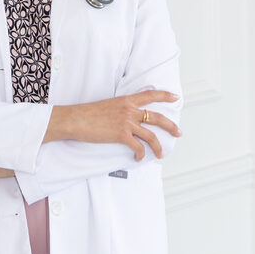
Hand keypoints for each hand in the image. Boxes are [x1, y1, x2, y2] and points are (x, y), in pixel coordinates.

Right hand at [48, 90, 181, 160]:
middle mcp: (129, 110)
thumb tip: (128, 118)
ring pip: (151, 136)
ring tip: (160, 154)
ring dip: (158, 147)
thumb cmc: (87, 113)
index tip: (175, 97)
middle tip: (178, 133)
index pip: (150, 95)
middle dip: (171, 126)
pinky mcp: (122, 135)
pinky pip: (138, 147)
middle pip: (158, 118)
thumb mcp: (108, 105)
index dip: (164, 96)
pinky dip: (140, 154)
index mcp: (126, 100)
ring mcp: (127, 123)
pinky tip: (138, 158)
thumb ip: (121, 109)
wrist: (75, 119)